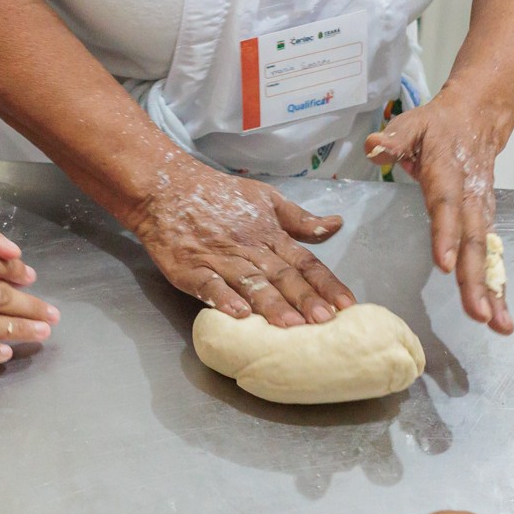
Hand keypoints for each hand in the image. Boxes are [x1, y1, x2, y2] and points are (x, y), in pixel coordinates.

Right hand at [131, 162, 354, 326]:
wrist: (166, 188)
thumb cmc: (218, 195)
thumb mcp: (265, 198)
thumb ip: (299, 218)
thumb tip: (335, 224)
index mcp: (269, 234)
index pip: (304, 262)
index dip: (326, 283)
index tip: (346, 304)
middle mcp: (249, 248)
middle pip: (282, 276)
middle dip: (304, 298)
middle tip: (324, 321)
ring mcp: (219, 259)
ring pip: (250, 283)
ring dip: (270, 304)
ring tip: (289, 325)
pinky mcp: (190, 269)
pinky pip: (209, 286)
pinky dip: (223, 299)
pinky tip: (238, 314)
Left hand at [364, 96, 513, 333]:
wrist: (479, 116)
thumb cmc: (440, 125)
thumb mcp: (412, 122)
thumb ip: (393, 138)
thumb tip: (374, 148)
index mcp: (447, 173)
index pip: (446, 205)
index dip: (446, 234)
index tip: (446, 264)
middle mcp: (469, 196)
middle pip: (473, 240)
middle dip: (475, 279)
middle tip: (479, 313)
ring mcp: (481, 210)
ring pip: (487, 254)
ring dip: (492, 289)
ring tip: (496, 323)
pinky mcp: (486, 221)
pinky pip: (491, 256)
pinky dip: (496, 286)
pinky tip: (498, 315)